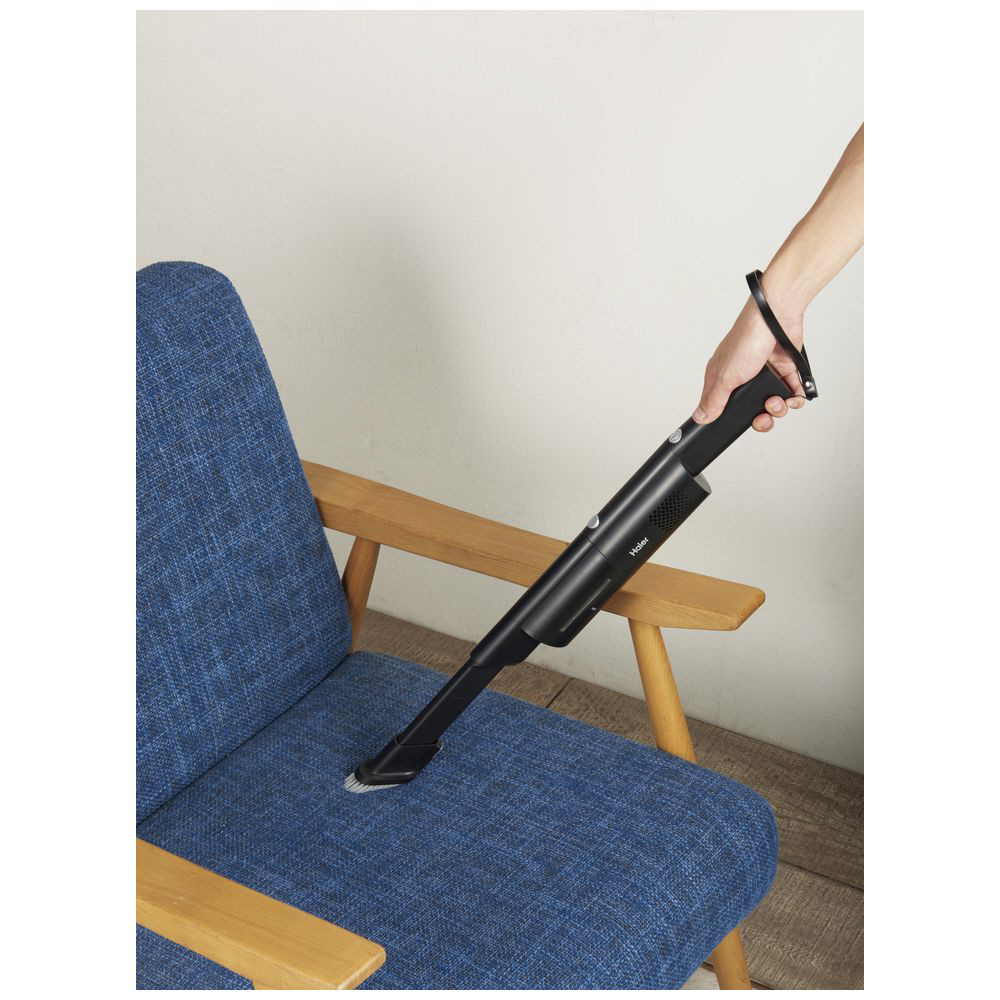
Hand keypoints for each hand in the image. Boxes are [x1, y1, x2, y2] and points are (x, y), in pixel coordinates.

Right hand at [693, 294, 806, 431]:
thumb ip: (713, 400)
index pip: (722, 406)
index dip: (730, 419)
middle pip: (751, 411)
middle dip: (760, 418)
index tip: (739, 425)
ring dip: (778, 408)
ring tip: (778, 401)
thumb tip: (700, 418)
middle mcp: (743, 378)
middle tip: (763, 415)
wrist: (777, 318)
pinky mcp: (785, 371)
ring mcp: (765, 375)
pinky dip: (794, 399)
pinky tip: (793, 397)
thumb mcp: (725, 377)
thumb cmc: (747, 340)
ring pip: (772, 405)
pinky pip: (791, 393)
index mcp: (723, 379)